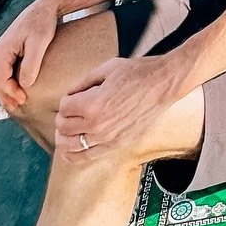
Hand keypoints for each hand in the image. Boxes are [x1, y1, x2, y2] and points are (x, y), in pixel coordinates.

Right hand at [0, 0, 60, 110]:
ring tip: (14, 102)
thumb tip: (24, 84)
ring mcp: (0, 51)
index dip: (10, 92)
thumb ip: (31, 63)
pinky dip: (2, 83)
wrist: (44, 8)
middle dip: (4, 95)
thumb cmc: (42, 23)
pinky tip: (14, 89)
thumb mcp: (39, 42)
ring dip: (1, 91)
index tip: (24, 99)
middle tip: (18, 106)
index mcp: (2, 50)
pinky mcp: (7, 51)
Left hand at [54, 56, 183, 161]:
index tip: (73, 97)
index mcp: (92, 104)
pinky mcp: (117, 145)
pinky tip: (71, 149)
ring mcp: (107, 138)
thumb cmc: (138, 73)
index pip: (63, 108)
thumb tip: (70, 94)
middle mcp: (97, 125)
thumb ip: (83, 82)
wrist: (163, 85)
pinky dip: (74, 155)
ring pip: (71, 146)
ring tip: (65, 131)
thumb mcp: (106, 69)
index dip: (66, 100)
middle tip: (68, 112)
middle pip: (64, 127)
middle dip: (62, 118)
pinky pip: (87, 157)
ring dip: (63, 138)